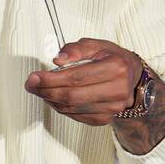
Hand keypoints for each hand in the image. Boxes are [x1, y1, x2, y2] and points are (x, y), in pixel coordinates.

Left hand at [23, 38, 144, 126]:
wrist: (132, 77)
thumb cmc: (113, 59)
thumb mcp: (97, 45)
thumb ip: (76, 49)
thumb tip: (58, 59)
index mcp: (116, 68)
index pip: (76, 77)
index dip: (51, 79)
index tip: (35, 76)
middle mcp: (117, 90)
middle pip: (72, 95)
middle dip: (46, 90)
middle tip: (32, 84)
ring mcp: (112, 107)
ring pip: (72, 108)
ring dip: (51, 100)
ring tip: (40, 90)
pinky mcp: (106, 118)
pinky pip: (77, 116)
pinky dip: (61, 108)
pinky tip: (54, 98)